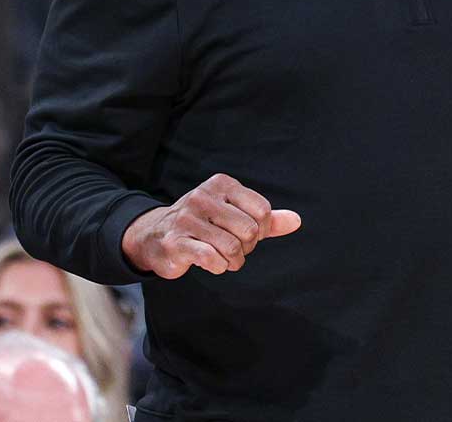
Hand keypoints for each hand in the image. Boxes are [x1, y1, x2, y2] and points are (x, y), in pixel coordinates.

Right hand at [121, 173, 301, 277]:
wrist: (155, 235)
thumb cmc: (203, 225)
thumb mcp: (234, 215)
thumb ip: (266, 219)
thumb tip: (297, 221)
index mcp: (221, 184)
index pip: (262, 210)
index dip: (262, 230)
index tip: (248, 236)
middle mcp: (203, 196)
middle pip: (249, 230)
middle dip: (247, 247)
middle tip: (236, 250)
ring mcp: (187, 218)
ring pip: (232, 247)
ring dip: (234, 261)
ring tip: (226, 260)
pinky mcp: (175, 241)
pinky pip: (212, 258)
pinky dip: (219, 267)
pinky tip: (213, 264)